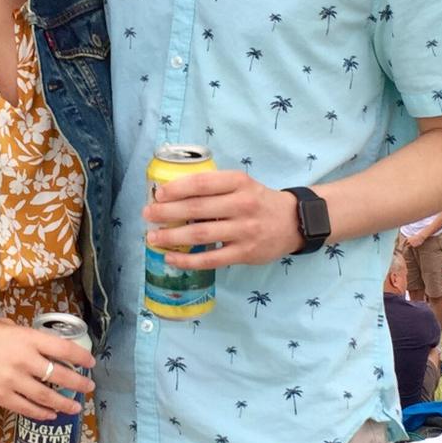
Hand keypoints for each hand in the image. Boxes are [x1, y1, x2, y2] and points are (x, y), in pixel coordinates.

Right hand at [0, 316, 93, 422]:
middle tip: (89, 388)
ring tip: (75, 407)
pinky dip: (41, 413)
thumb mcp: (6, 326)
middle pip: (60, 376)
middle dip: (78, 384)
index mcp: (27, 338)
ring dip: (64, 404)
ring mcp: (12, 381)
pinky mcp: (0, 396)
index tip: (91, 363)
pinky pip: (26, 408)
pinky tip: (51, 414)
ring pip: (46, 397)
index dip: (81, 357)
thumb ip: (26, 338)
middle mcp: (24, 360)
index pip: (64, 349)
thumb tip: (43, 348)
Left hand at [143, 170, 302, 269]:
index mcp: (239, 182)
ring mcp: (244, 230)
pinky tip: (171, 258)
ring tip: (152, 238)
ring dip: (172, 237)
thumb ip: (214, 188)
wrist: (294, 222)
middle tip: (147, 215)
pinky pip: (211, 259)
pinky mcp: (245, 253)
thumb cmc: (259, 201)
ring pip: (201, 234)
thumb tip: (172, 196)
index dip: (176, 188)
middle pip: (196, 208)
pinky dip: (188, 260)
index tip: (158, 194)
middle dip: (166, 212)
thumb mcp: (241, 185)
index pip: (202, 183)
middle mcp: (242, 204)